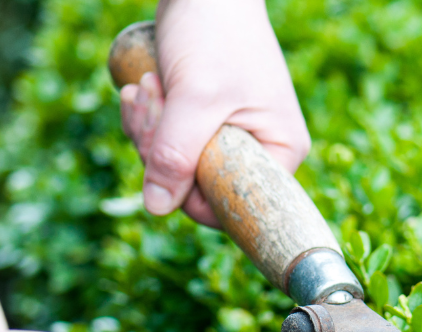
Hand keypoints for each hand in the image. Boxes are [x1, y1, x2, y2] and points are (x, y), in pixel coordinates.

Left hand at [119, 0, 310, 225]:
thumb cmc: (216, 34)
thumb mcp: (196, 98)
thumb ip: (176, 154)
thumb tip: (157, 207)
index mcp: (280, 153)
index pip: (233, 205)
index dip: (190, 191)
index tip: (164, 151)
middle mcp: (261, 151)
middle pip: (199, 186)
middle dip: (162, 148)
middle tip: (152, 97)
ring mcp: (231, 136)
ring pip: (177, 165)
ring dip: (150, 129)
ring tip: (148, 86)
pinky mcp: (204, 121)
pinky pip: (169, 143)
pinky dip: (149, 120)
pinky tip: (141, 88)